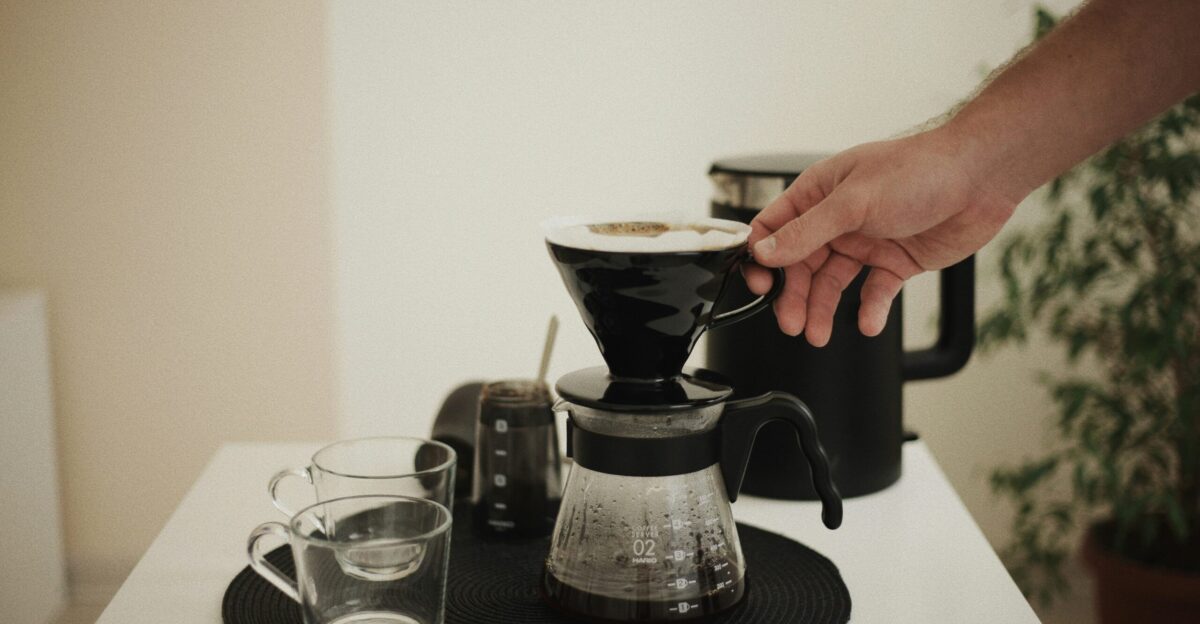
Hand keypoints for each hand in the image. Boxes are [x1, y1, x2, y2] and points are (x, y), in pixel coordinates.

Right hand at [744, 128, 1017, 345]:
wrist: (981, 178)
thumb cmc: (919, 170)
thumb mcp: (853, 202)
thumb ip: (806, 232)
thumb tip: (765, 252)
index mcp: (819, 193)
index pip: (775, 228)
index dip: (762, 257)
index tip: (759, 284)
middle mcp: (838, 218)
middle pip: (800, 264)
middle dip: (793, 295)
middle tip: (791, 322)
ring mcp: (866, 240)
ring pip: (832, 282)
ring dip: (823, 308)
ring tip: (817, 334)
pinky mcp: (894, 261)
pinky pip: (873, 291)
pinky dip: (869, 309)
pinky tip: (867, 322)